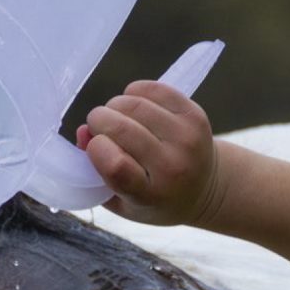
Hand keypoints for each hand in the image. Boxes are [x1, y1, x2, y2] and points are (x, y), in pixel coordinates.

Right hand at [79, 81, 223, 225]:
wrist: (205, 189)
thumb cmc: (153, 197)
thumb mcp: (120, 201)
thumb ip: (93, 175)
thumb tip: (84, 131)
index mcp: (151, 194)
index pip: (116, 166)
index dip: (97, 149)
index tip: (97, 146)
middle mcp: (173, 166)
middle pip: (120, 127)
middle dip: (99, 120)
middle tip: (100, 128)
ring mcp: (187, 138)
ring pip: (133, 103)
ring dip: (116, 106)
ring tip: (120, 120)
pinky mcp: (195, 115)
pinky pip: (152, 89)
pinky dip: (135, 93)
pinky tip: (137, 108)